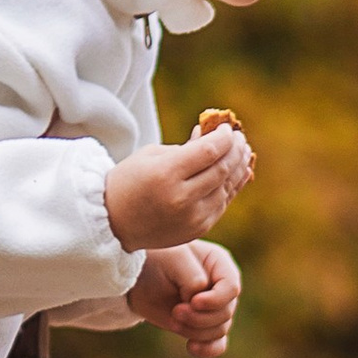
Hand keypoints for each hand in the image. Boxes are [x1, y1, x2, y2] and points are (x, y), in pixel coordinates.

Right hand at [103, 118, 253, 253]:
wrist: (114, 222)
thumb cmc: (130, 181)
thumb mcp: (151, 155)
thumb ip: (185, 147)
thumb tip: (212, 136)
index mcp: (166, 173)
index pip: (209, 151)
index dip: (224, 137)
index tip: (228, 128)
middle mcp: (181, 197)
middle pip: (222, 169)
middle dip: (235, 150)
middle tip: (239, 138)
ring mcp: (192, 217)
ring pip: (227, 187)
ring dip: (239, 167)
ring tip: (242, 152)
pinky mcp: (198, 228)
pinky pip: (223, 203)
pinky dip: (233, 186)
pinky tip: (239, 172)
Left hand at [128, 238, 242, 357]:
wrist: (139, 276)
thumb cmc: (158, 259)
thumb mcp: (174, 259)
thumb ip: (192, 278)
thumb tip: (199, 302)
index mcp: (221, 266)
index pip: (231, 288)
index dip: (215, 300)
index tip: (193, 302)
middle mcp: (221, 289)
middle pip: (225, 313)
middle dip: (199, 317)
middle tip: (176, 312)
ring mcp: (214, 310)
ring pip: (219, 330)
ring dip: (195, 330)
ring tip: (174, 319)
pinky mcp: (202, 327)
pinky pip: (217, 345)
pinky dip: (207, 349)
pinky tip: (191, 347)